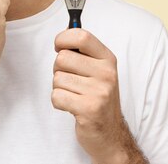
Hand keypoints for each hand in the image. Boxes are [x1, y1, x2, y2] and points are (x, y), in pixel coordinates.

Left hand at [52, 28, 138, 163]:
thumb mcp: (97, 71)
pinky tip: (72, 107)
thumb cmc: (97, 98)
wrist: (111, 135)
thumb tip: (63, 32)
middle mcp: (106, 73)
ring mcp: (99, 92)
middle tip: (71, 81)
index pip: (81, 36)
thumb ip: (82, 52)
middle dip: (58, 70)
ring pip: (57, 78)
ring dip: (59, 88)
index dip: (63, 38)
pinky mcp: (89, 109)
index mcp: (107, 59)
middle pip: (62, 58)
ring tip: (74, 96)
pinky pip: (56, 96)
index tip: (59, 47)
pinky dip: (59, 103)